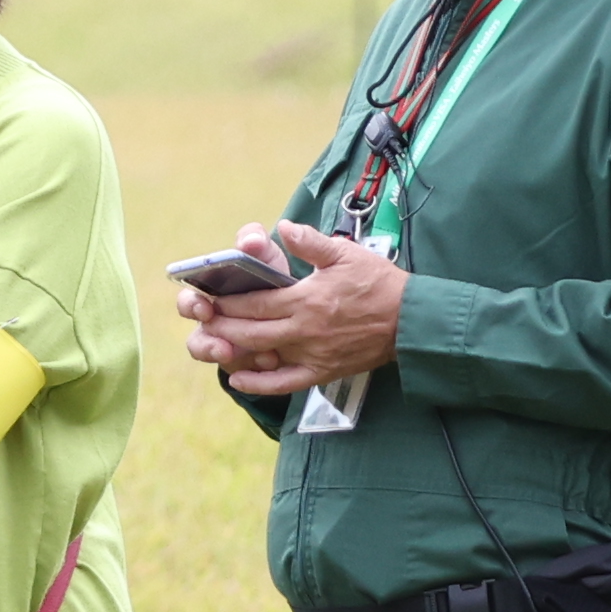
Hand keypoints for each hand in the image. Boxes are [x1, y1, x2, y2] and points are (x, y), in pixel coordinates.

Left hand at [181, 222, 405, 401]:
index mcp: (305, 299)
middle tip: (201, 320)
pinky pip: (285, 383)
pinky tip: (238, 380)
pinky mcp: (322, 372)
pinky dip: (259, 384)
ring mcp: (311, 355)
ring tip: (211, 344)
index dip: (227, 302)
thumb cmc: (378, 283)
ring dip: (233, 351)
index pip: (255, 302)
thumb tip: (283, 228)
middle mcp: (303, 330)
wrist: (410, 321)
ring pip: (262, 355)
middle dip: (222, 325)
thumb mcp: (345, 254)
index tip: (208, 297)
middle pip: (250, 331)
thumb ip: (310, 243)